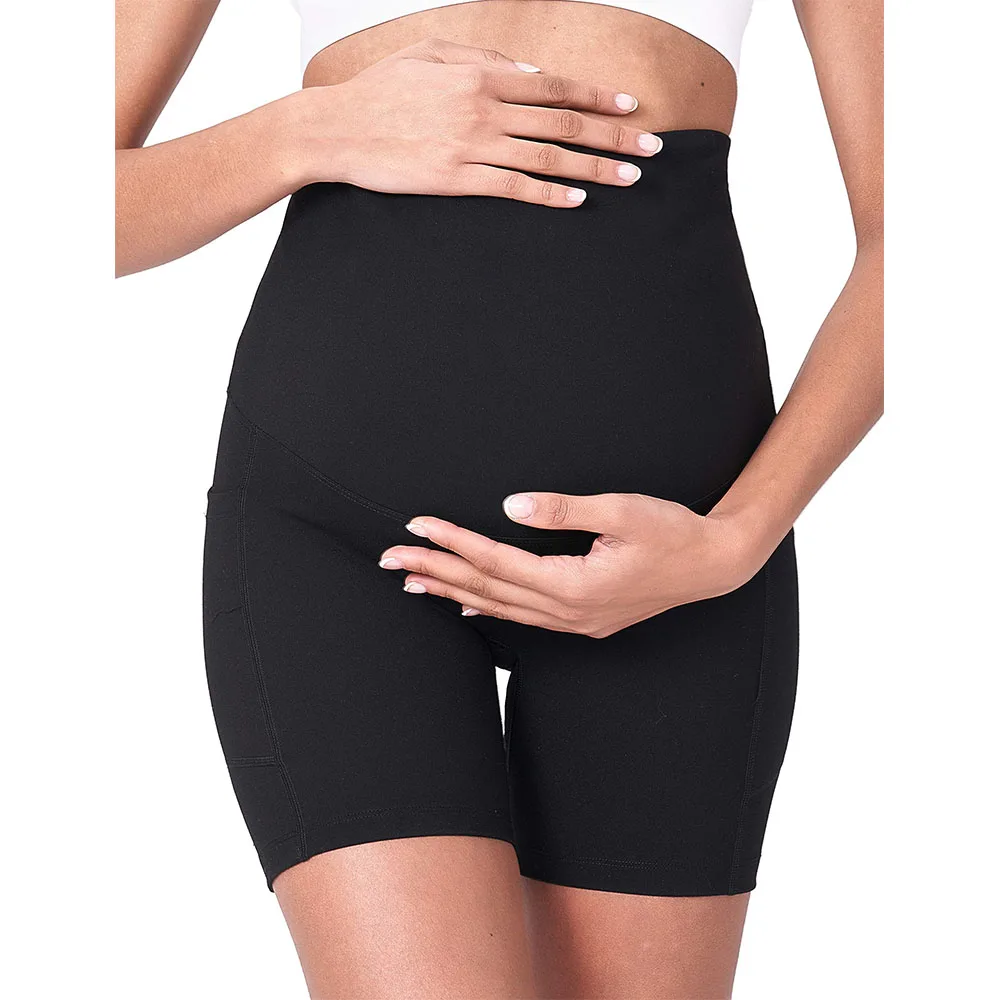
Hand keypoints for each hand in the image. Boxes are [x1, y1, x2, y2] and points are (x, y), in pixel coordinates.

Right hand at [290, 36, 664, 205]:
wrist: (338, 128)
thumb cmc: (382, 89)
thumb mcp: (430, 54)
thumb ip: (484, 59)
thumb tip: (532, 75)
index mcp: (482, 75)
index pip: (556, 86)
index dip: (598, 96)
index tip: (631, 107)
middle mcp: (485, 108)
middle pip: (565, 122)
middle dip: (614, 135)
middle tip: (651, 148)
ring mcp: (472, 146)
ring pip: (548, 156)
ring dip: (594, 168)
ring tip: (629, 178)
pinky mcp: (457, 180)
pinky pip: (513, 187)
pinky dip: (549, 193)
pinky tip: (577, 199)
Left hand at [378, 492, 765, 637]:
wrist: (715, 564)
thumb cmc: (673, 531)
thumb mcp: (623, 510)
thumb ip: (565, 509)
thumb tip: (511, 506)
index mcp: (573, 585)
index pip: (496, 561)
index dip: (453, 543)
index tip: (416, 527)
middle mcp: (568, 612)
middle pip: (487, 589)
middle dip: (436, 572)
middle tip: (389, 560)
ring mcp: (576, 622)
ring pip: (500, 607)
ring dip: (454, 592)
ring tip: (414, 583)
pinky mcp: (585, 620)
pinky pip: (524, 618)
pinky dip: (491, 608)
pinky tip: (467, 605)